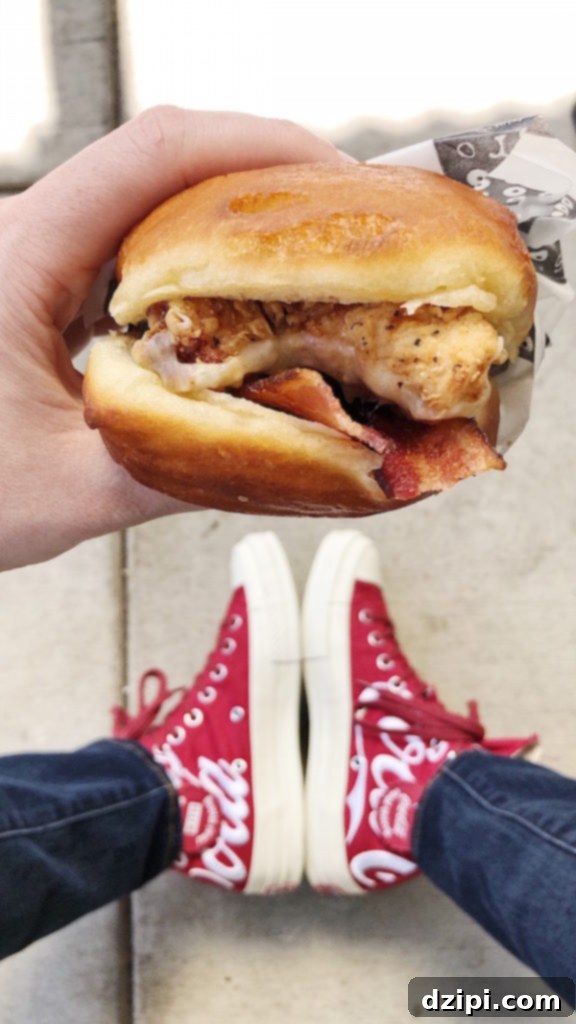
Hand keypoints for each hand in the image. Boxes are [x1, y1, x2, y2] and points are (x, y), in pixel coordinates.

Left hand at [0, 107, 349, 569]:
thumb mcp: (66, 493)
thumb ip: (180, 473)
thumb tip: (290, 461)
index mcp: (18, 256)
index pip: (153, 154)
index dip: (256, 146)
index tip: (334, 179)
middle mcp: (23, 238)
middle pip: (159, 166)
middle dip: (261, 184)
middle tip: (342, 228)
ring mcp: (29, 261)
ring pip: (145, 208)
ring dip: (227, 227)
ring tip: (304, 263)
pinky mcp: (35, 292)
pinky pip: (125, 256)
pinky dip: (190, 270)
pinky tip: (233, 308)